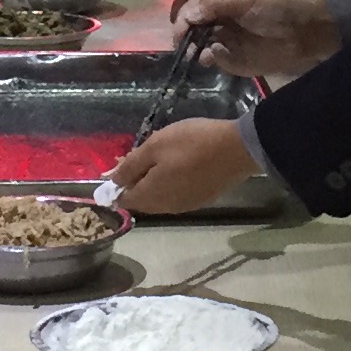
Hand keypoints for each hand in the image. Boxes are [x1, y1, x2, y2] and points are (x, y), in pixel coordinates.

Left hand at [106, 116, 261, 214]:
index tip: (118, 168)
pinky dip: (169, 185)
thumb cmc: (191, 143)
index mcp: (151, 195)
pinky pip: (175, 196)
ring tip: (158, 159)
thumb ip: (131, 165)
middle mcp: (166, 207)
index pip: (125, 199)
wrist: (237, 150)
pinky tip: (177, 167)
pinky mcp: (201, 200)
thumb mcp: (156, 146)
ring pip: (159, 199)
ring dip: (153, 183)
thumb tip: (114, 181)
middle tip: (139, 157)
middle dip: (135, 183)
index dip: (116, 186)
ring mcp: (185, 205)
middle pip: (142, 200)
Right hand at [176, 0, 339, 78]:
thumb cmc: (275, 8)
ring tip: (195, 51)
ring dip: (194, 48)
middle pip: (193, 29)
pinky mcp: (236, 61)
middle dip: (184, 36)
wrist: (304, 32)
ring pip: (200, 46)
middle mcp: (220, 22)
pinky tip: (216, 55)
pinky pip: (217, 60)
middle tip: (182, 44)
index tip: (179, 29)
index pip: (194, 9)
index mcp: (222, 3)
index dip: (183, 18)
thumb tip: (188, 14)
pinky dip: (213, 58)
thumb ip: (215, 4)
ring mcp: (227, 42)